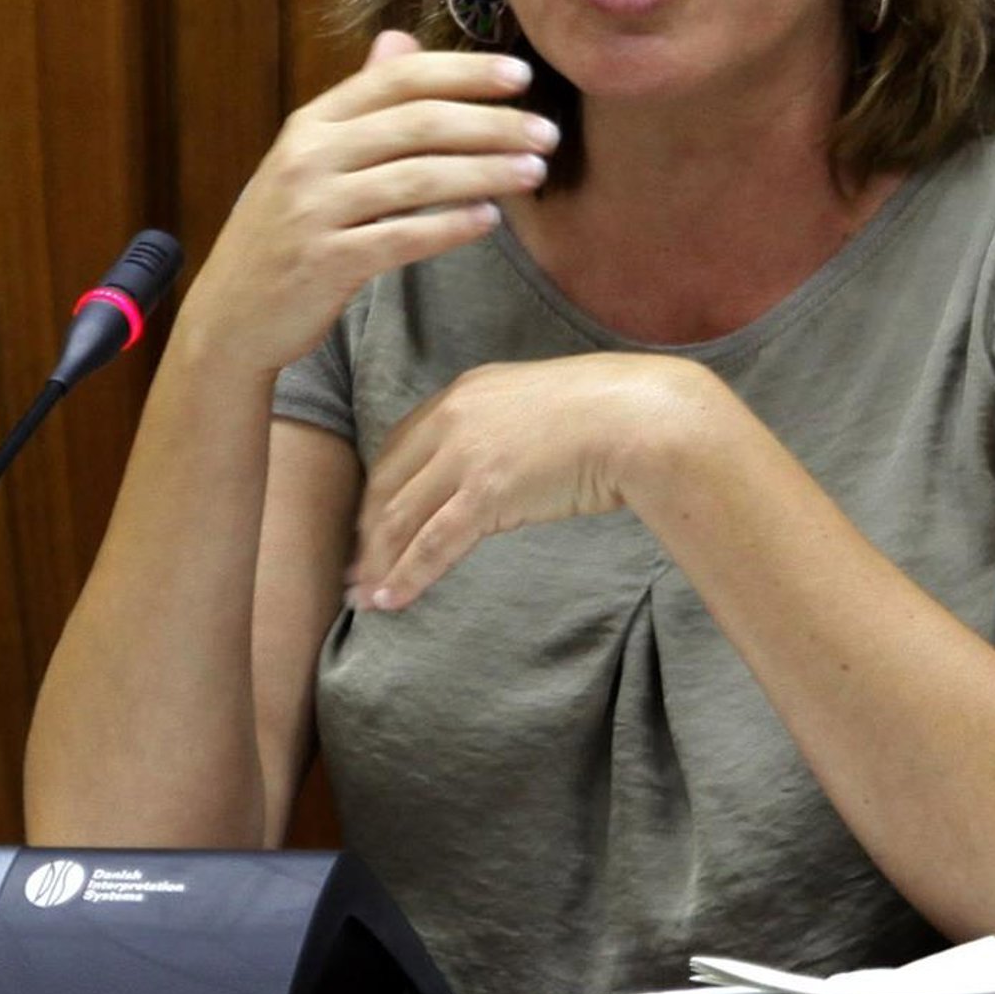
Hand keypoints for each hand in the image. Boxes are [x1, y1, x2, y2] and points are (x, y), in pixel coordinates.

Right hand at [179, 31, 559, 375]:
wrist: (232, 314)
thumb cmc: (287, 231)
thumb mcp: (312, 158)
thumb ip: (360, 103)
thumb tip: (400, 39)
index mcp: (311, 123)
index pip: (398, 79)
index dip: (463, 72)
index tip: (520, 75)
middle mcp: (308, 157)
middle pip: (417, 124)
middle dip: (491, 124)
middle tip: (547, 130)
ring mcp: (313, 209)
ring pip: (417, 179)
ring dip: (484, 172)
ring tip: (534, 171)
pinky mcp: (323, 261)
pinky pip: (401, 237)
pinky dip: (450, 227)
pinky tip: (490, 220)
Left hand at [349, 354, 708, 609]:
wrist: (639, 418)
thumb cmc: (610, 413)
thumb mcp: (539, 406)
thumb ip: (506, 429)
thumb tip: (502, 464)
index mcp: (464, 393)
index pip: (399, 448)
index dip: (377, 493)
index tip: (369, 526)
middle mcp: (453, 418)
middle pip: (388, 484)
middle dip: (367, 534)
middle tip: (355, 572)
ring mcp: (466, 455)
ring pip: (402, 517)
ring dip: (378, 562)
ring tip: (365, 597)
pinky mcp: (486, 492)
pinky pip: (432, 542)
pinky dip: (406, 575)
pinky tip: (390, 600)